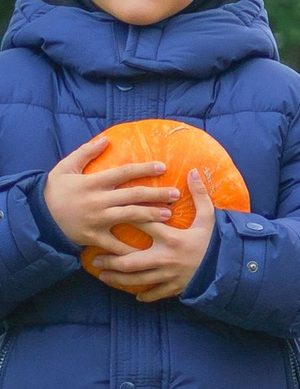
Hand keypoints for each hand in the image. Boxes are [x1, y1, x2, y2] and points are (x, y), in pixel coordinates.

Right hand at [45, 134, 177, 252]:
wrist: (36, 217)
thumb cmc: (54, 191)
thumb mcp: (65, 168)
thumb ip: (85, 152)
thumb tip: (106, 139)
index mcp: (92, 182)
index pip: (123, 172)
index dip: (144, 168)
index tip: (163, 166)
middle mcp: (97, 200)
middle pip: (132, 195)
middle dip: (156, 194)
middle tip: (175, 194)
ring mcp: (96, 219)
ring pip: (129, 216)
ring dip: (151, 215)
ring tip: (169, 215)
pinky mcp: (93, 236)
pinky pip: (115, 243)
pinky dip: (131, 248)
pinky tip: (148, 249)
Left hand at [83, 169, 219, 301]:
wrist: (231, 267)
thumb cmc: (218, 240)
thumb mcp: (209, 216)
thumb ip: (200, 195)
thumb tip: (193, 171)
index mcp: (171, 238)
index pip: (142, 225)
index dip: (124, 218)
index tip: (108, 216)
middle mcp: (164, 257)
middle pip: (129, 261)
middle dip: (109, 261)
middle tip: (95, 259)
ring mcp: (168, 274)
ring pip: (136, 279)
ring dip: (117, 278)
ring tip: (103, 276)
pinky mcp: (175, 287)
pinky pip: (155, 293)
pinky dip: (145, 295)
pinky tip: (135, 295)